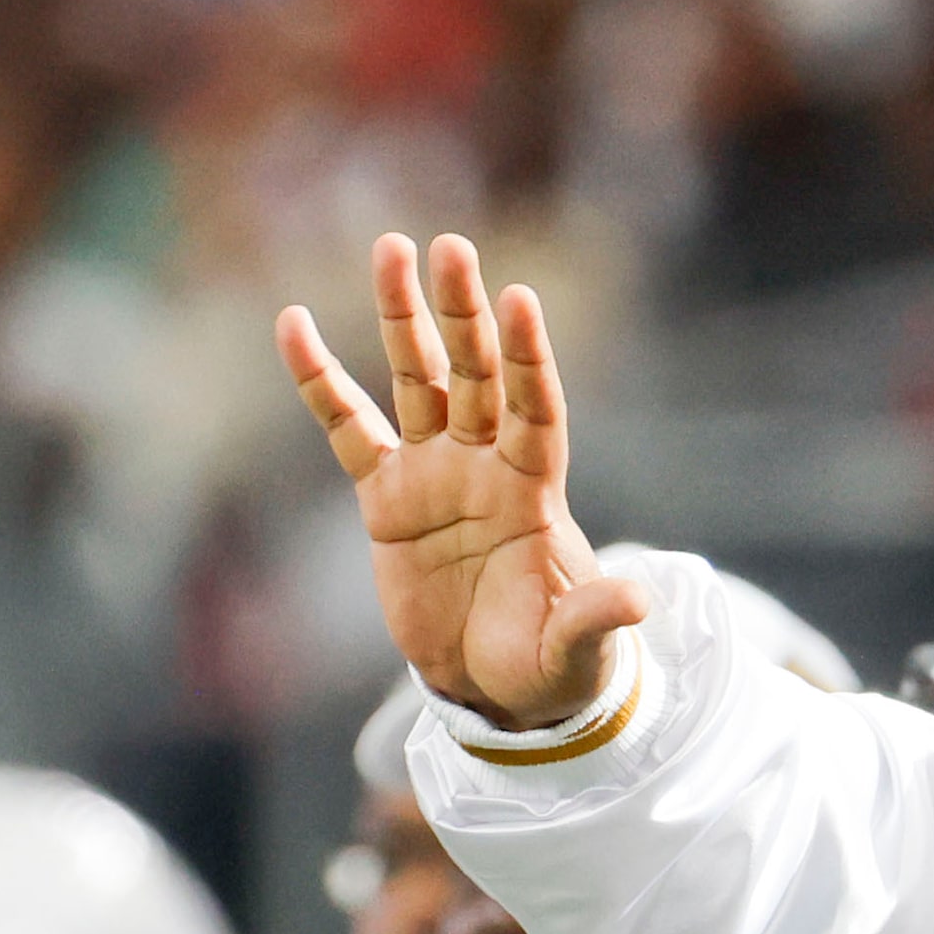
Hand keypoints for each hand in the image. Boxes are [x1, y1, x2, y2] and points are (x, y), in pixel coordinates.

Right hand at [276, 233, 644, 729]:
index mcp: (536, 492)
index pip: (536, 410)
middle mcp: (487, 466)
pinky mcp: (386, 497)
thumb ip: (594, 619)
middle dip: (463, 315)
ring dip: (404, 318)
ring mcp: (436, 473)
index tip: (519, 300)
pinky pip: (347, 428)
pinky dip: (321, 382)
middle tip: (452, 247)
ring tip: (392, 249)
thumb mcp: (573, 651)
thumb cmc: (549, 665)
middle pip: (477, 375)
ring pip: (418, 381)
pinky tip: (292, 326)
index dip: (529, 358)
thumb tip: (641, 603)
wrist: (495, 687)